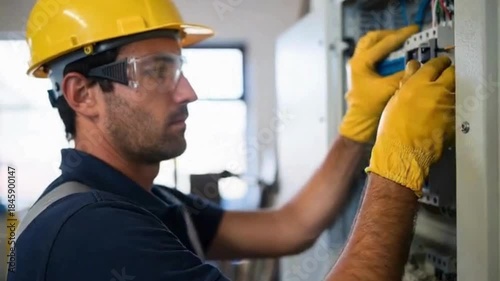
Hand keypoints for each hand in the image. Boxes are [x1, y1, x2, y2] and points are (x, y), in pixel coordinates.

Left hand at [339, 25, 418, 142]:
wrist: (360, 121)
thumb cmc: (370, 107)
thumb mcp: (390, 88)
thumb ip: (403, 74)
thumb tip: (417, 64)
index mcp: (361, 63)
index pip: (384, 43)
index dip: (402, 36)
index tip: (414, 30)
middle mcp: (356, 61)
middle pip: (373, 38)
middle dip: (390, 34)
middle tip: (406, 34)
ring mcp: (356, 66)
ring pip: (370, 44)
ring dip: (385, 41)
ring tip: (401, 41)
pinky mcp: (360, 71)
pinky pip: (371, 53)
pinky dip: (382, 50)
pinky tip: (394, 54)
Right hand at [366, 56, 455, 195]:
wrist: (402, 153)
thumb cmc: (393, 129)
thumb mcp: (395, 100)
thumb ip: (407, 81)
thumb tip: (413, 68)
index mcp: (420, 83)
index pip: (436, 64)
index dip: (438, 63)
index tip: (438, 64)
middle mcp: (438, 92)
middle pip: (452, 73)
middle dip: (448, 73)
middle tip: (443, 77)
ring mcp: (449, 106)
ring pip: (456, 90)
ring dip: (450, 91)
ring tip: (439, 99)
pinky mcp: (455, 120)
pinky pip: (456, 108)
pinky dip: (451, 108)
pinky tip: (441, 114)